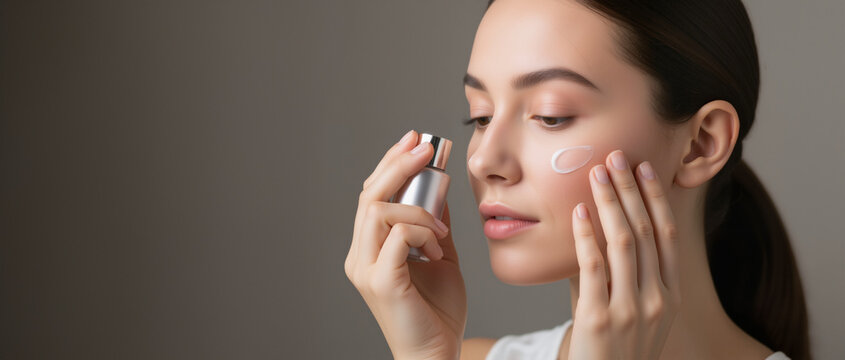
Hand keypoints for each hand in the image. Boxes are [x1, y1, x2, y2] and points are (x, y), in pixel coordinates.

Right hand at [345, 130, 466, 359]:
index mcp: (369, 248)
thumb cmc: (438, 310)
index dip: (390, 163)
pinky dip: (420, 231)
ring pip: (379, 211)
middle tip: (425, 147)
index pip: (372, 195)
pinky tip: (436, 247)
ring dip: (416, 209)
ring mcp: (365, 269)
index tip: (415, 140)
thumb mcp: (440, 255)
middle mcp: (360, 255)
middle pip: (369, 195)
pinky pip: (396, 236)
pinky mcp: (380, 281)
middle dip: (398, 164)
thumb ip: (434, 224)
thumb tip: (439, 188)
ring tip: (440, 229)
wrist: (438, 352)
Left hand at [568, 150, 680, 359]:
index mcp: (670, 296)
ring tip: (596, 173)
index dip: (656, 199)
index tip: (645, 168)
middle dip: (631, 189)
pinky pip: (593, 266)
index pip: (668, 236)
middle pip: (647, 231)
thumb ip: (616, 272)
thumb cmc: (612, 348)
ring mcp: (630, 310)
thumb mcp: (629, 310)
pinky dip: (587, 234)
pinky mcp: (598, 318)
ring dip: (610, 201)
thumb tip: (595, 226)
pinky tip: (579, 211)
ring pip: (624, 242)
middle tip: (617, 157)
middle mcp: (657, 300)